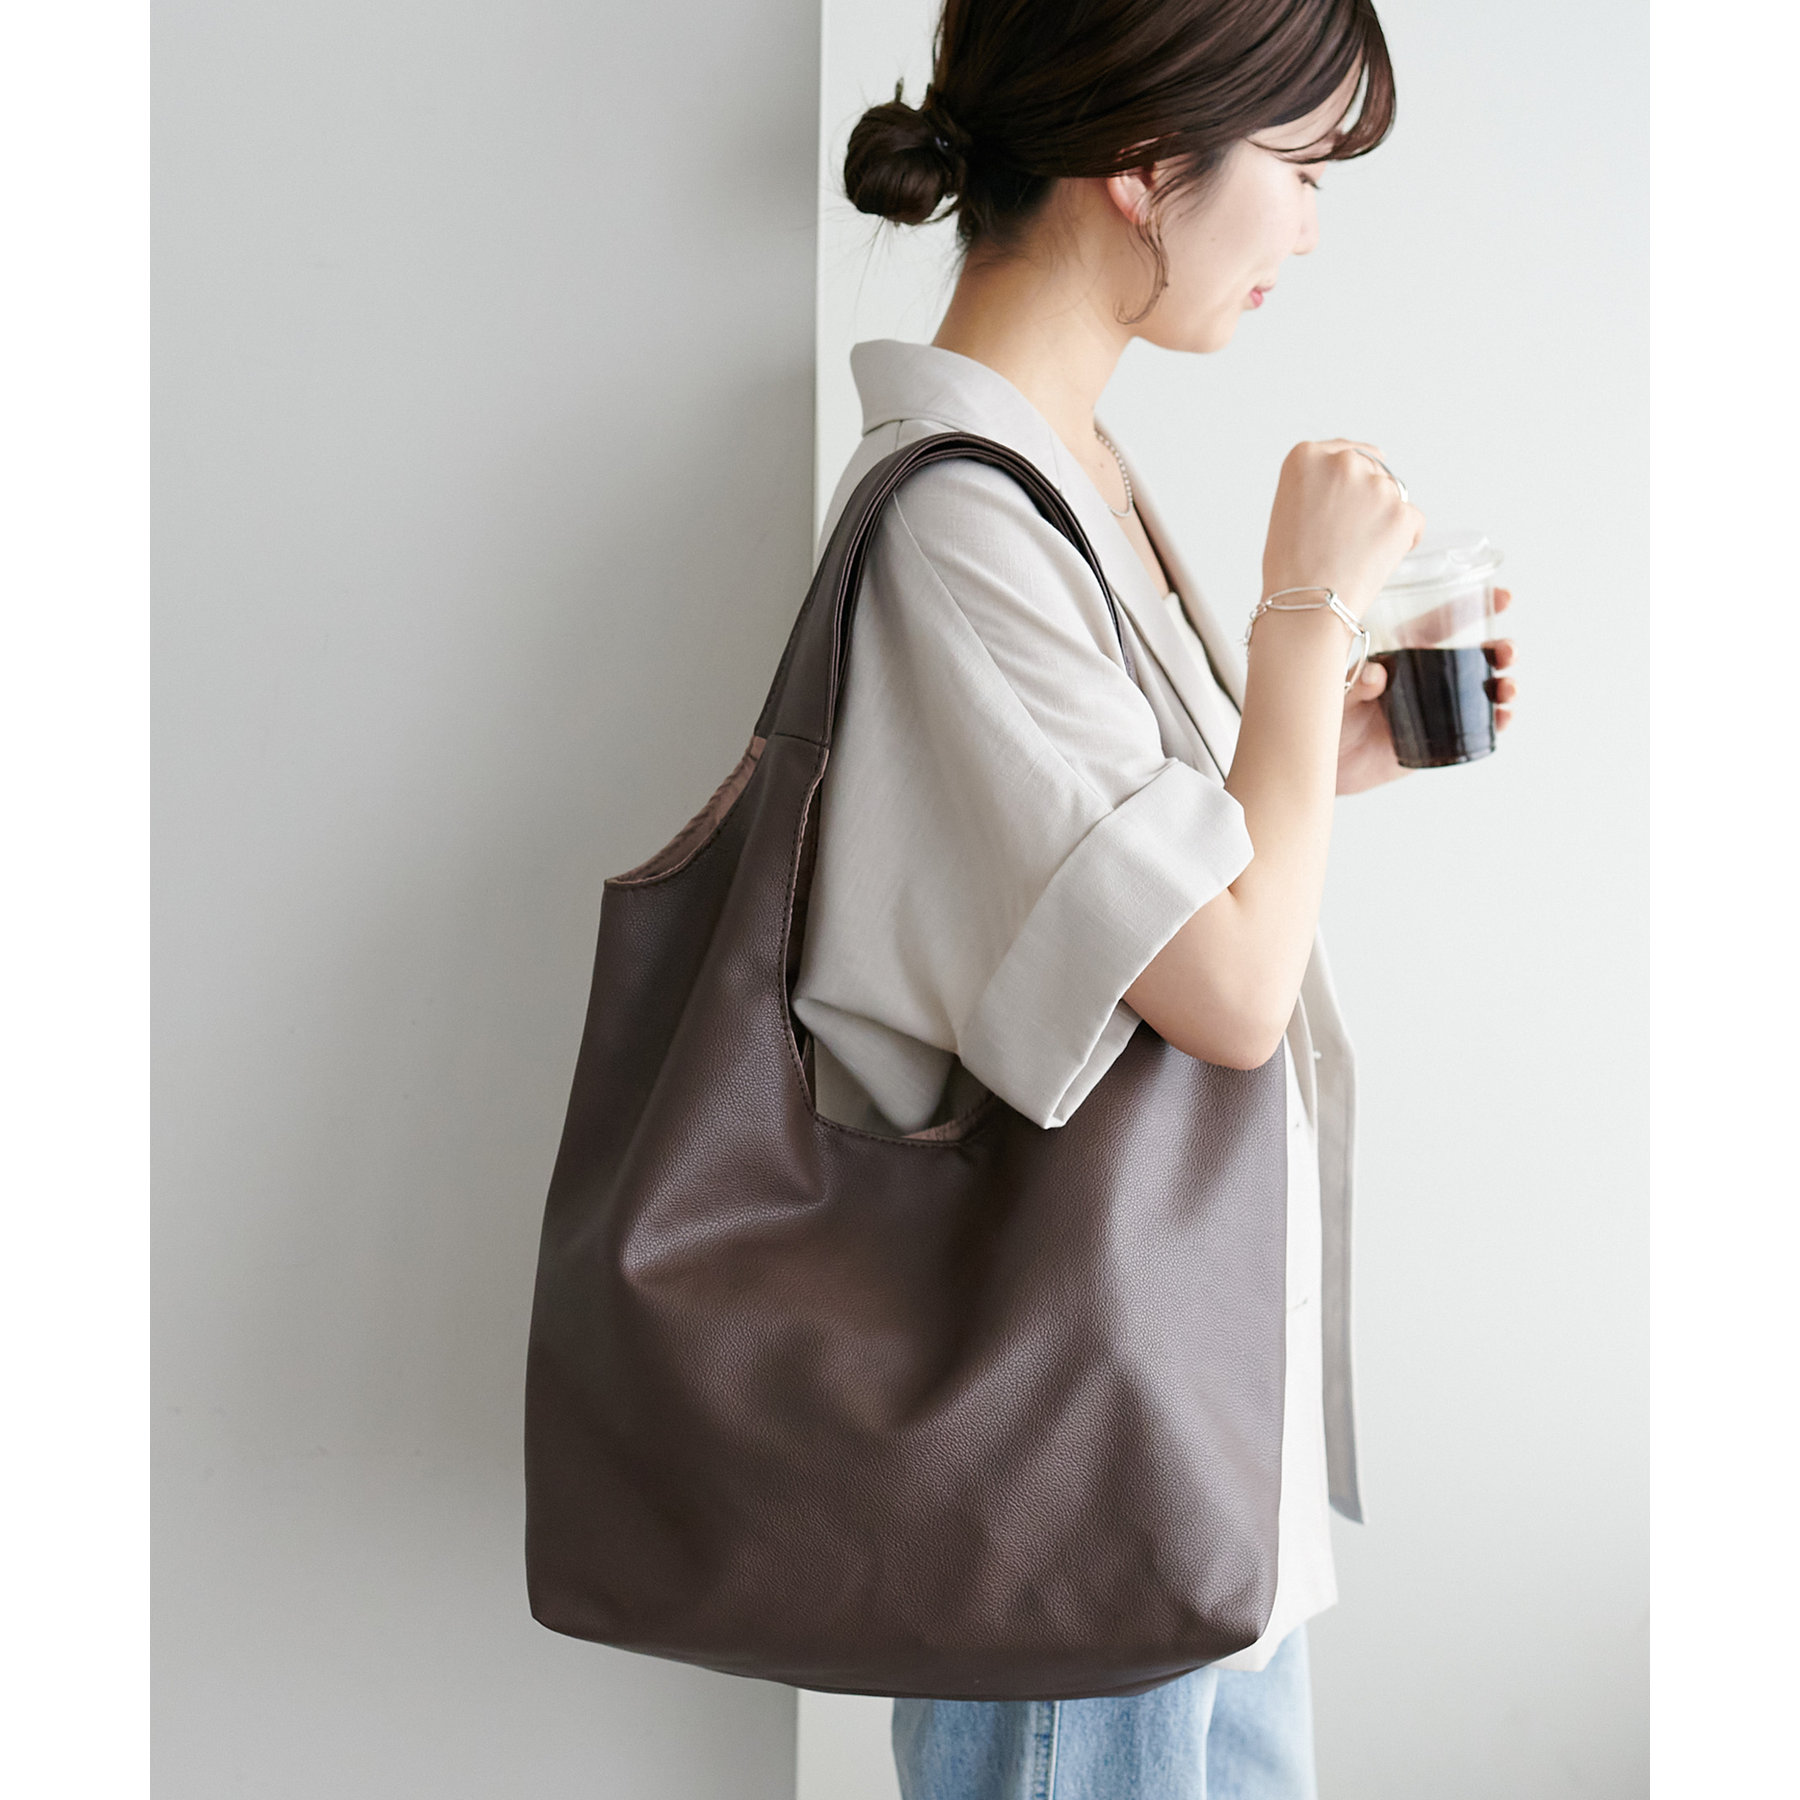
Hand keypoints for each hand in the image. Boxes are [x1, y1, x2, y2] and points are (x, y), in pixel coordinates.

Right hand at [1263, 438, 1425, 617]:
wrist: (1307, 603)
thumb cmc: (1290, 567)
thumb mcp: (1288, 508)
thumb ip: (1317, 486)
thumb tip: (1347, 488)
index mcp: (1307, 457)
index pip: (1343, 450)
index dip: (1352, 473)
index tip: (1355, 486)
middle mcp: (1343, 463)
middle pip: (1371, 471)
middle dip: (1368, 498)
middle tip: (1349, 536)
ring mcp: (1377, 486)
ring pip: (1393, 497)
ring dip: (1384, 520)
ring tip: (1357, 553)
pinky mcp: (1403, 512)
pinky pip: (1413, 521)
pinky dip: (1403, 540)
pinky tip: (1376, 559)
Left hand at [1336, 588, 1517, 793]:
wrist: (1328, 765)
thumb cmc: (1329, 719)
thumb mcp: (1336, 696)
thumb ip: (1355, 684)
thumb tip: (1377, 675)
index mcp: (1403, 655)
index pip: (1441, 624)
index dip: (1472, 608)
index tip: (1504, 597)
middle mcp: (1425, 678)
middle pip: (1473, 656)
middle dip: (1499, 650)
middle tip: (1507, 651)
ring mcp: (1436, 707)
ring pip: (1482, 689)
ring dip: (1504, 684)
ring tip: (1507, 688)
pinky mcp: (1440, 738)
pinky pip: (1476, 727)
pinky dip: (1496, 721)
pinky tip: (1502, 717)